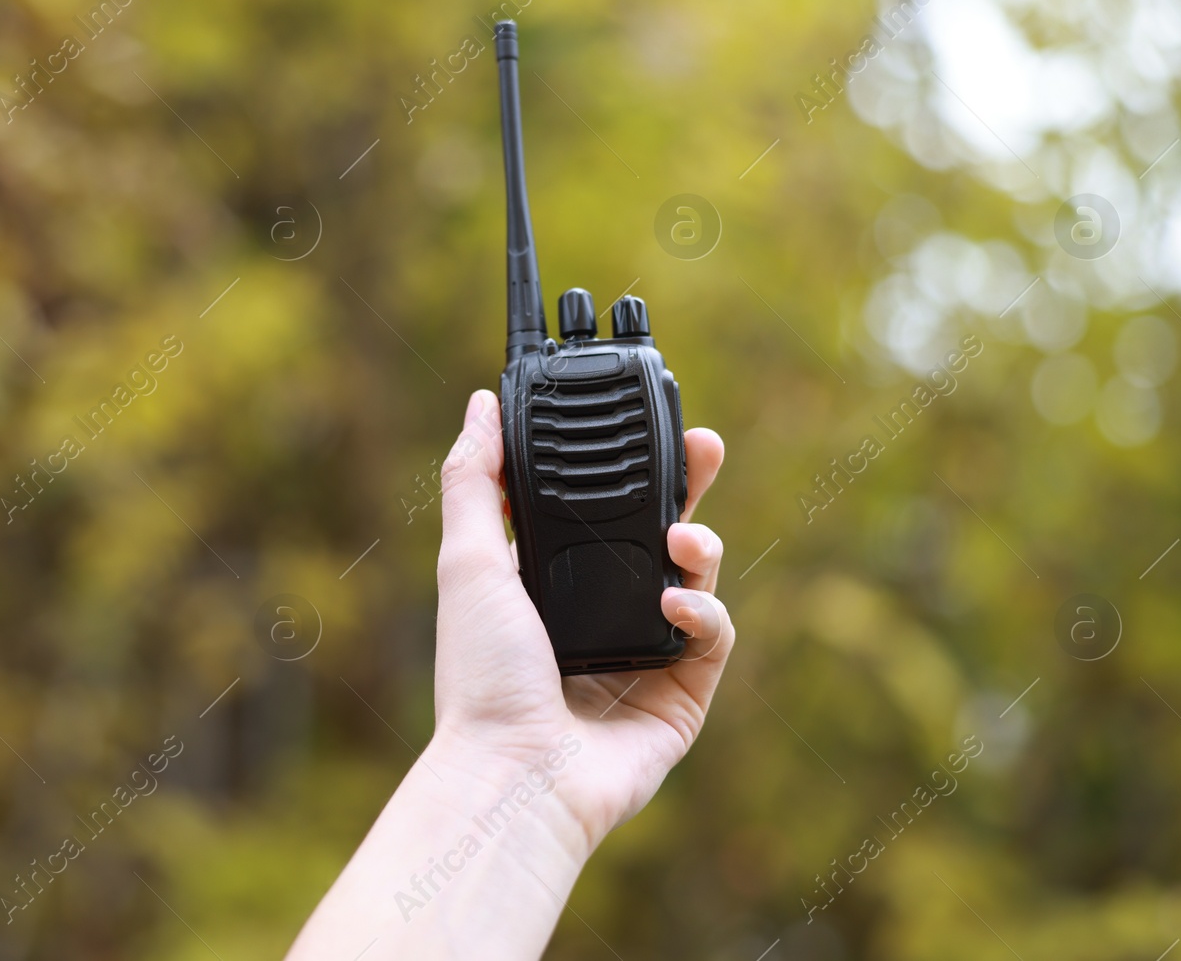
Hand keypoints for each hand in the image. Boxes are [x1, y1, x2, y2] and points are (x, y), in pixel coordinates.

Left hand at [430, 389, 734, 853]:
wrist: (514, 774)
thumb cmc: (482, 679)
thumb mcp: (468, 561)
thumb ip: (475, 480)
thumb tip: (481, 406)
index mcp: (551, 583)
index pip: (602, 510)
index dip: (629, 466)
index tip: (645, 423)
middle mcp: (600, 614)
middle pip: (661, 534)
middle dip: (688, 488)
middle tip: (706, 446)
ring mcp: (644, 656)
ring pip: (696, 580)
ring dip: (699, 546)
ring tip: (683, 540)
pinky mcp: (681, 697)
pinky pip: (712, 638)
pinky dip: (704, 614)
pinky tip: (676, 606)